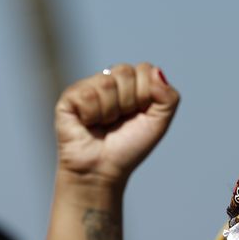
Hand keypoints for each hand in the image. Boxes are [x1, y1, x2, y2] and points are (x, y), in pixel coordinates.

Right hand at [54, 64, 178, 184]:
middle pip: (125, 71)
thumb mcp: (158, 123)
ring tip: (103, 124)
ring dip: (109, 112)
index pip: (144, 69)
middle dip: (127, 103)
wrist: (102, 170)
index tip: (137, 115)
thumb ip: (168, 96)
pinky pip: (87, 94)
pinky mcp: (69, 97)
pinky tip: (88, 124)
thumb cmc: (128, 147)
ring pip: (106, 83)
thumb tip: (156, 72)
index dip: (144, 95)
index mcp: (131, 83)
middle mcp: (109, 81)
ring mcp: (88, 87)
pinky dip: (92, 115)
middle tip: (118, 121)